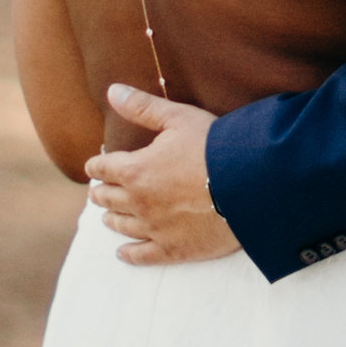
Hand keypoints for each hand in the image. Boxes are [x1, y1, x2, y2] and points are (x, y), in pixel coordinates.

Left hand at [85, 88, 240, 265]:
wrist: (249, 185)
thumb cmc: (215, 147)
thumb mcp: (178, 118)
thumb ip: (142, 107)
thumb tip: (112, 90)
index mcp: (135, 170)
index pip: (102, 168)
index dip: (97, 165)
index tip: (96, 166)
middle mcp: (138, 202)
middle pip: (107, 198)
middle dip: (101, 192)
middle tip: (100, 190)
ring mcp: (154, 229)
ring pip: (120, 226)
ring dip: (112, 219)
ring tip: (109, 217)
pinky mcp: (173, 249)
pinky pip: (142, 256)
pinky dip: (129, 254)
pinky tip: (123, 253)